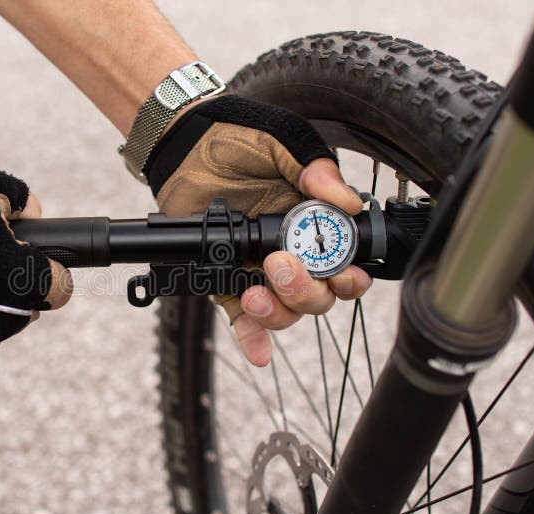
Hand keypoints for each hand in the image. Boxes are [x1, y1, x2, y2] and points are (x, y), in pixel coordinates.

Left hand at [147, 95, 371, 365]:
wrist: (184, 145)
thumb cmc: (236, 139)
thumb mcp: (281, 142)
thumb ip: (313, 168)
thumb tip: (348, 202)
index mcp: (311, 225)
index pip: (343, 264)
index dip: (349, 278)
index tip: (345, 276)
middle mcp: (291, 254)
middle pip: (317, 297)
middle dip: (305, 290)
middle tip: (278, 264)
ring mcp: (258, 271)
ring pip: (285, 312)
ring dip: (278, 311)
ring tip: (253, 291)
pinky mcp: (226, 281)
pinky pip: (243, 319)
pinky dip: (253, 338)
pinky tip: (259, 354)